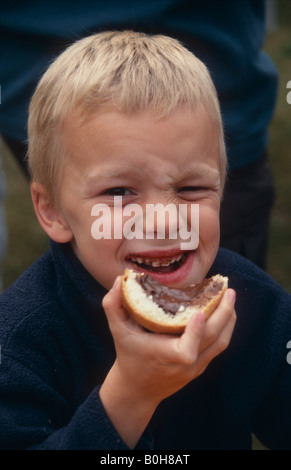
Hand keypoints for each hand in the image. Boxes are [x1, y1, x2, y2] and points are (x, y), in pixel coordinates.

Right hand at [99, 276, 235, 447]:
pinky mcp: (202, 365)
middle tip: (228, 290)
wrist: (138, 389)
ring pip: (221, 343)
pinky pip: (219, 345)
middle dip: (224, 314)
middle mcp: (184, 364)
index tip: (200, 313)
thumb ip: (113, 305)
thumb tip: (118, 280)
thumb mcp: (117, 330)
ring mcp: (196, 367)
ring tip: (230, 296)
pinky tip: (225, 310)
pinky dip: (225, 327)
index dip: (195, 334)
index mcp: (164, 355)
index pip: (186, 351)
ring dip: (229, 319)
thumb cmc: (128, 355)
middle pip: (213, 341)